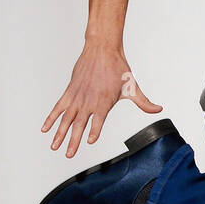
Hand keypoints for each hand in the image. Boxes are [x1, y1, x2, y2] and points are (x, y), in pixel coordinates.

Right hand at [41, 40, 162, 156]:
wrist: (102, 49)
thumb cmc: (118, 67)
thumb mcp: (132, 87)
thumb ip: (144, 102)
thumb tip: (159, 109)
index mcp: (104, 101)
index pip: (98, 120)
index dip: (94, 130)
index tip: (90, 141)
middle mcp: (88, 101)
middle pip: (79, 124)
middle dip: (73, 141)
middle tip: (68, 155)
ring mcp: (77, 97)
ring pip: (66, 118)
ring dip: (59, 133)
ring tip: (54, 147)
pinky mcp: (70, 91)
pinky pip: (58, 107)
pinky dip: (51, 118)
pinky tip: (45, 128)